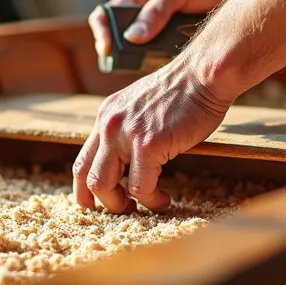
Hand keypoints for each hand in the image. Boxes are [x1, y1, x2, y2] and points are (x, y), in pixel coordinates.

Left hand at [72, 56, 235, 212]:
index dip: (84, 188)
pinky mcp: (148, 145)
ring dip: (125, 205)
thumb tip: (127, 158)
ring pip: (105, 186)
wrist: (203, 75)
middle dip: (104, 201)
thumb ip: (127, 128)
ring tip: (150, 204)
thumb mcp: (141, 105)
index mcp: (106, 116)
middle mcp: (109, 125)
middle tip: (125, 210)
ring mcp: (126, 135)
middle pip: (87, 177)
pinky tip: (165, 198)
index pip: (83, 160)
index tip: (96, 203)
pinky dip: (152, 199)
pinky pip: (141, 187)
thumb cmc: (182, 92)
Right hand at [88, 0, 234, 56]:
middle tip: (129, 63)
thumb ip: (156, 11)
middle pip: (119, 39)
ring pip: (139, 53)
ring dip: (143, 61)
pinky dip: (161, 66)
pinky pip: (159, 59)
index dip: (101, 32)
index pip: (105, 15)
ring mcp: (156, 32)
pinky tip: (169, 71)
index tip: (107, 49)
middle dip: (121, 53)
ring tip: (153, 65)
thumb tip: (131, 37)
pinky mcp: (170, 45)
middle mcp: (141, 16)